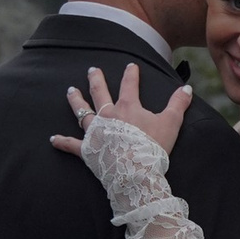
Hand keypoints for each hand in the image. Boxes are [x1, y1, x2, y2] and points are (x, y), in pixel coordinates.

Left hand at [49, 62, 192, 160]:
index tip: (130, 66)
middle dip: (96, 80)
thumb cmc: (153, 147)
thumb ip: (178, 104)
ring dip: (76, 101)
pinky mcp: (87, 150)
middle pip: (100, 93)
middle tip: (92, 70)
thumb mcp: (171, 123)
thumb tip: (186, 88)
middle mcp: (108, 115)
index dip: (130, 74)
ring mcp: (95, 132)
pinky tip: (53, 139)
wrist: (136, 172)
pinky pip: (72, 144)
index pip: (129, 85)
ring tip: (70, 91)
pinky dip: (62, 142)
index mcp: (128, 107)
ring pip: (82, 112)